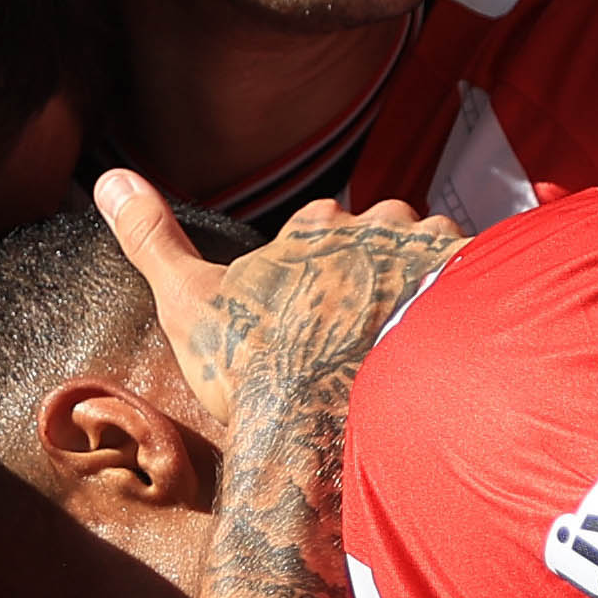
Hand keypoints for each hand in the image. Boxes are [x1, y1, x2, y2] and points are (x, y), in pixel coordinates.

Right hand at [106, 173, 459, 441]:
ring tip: (418, 344)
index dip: (321, 266)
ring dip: (433, 287)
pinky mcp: (478, 296)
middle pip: (390, 234)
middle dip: (383, 269)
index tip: (316, 310)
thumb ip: (152, 237)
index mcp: (316, 226)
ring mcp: (433, 260)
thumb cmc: (256, 367)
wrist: (333, 421)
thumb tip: (106, 176)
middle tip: (370, 333)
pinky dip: (481, 308)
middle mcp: (378, 227)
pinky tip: (466, 349)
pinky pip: (491, 285)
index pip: (328, 225)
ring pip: (441, 255)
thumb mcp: (188, 301)